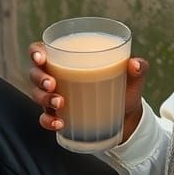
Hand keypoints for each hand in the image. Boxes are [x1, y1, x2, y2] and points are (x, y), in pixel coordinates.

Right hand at [28, 42, 148, 141]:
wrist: (126, 118)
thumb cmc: (124, 89)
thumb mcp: (132, 79)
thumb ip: (138, 69)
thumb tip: (136, 64)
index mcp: (69, 60)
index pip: (42, 51)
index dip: (36, 52)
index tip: (41, 57)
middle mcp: (57, 77)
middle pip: (35, 73)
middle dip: (40, 78)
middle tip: (52, 84)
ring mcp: (55, 98)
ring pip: (37, 95)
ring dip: (44, 99)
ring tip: (60, 103)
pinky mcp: (59, 117)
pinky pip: (45, 119)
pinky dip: (48, 121)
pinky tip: (60, 123)